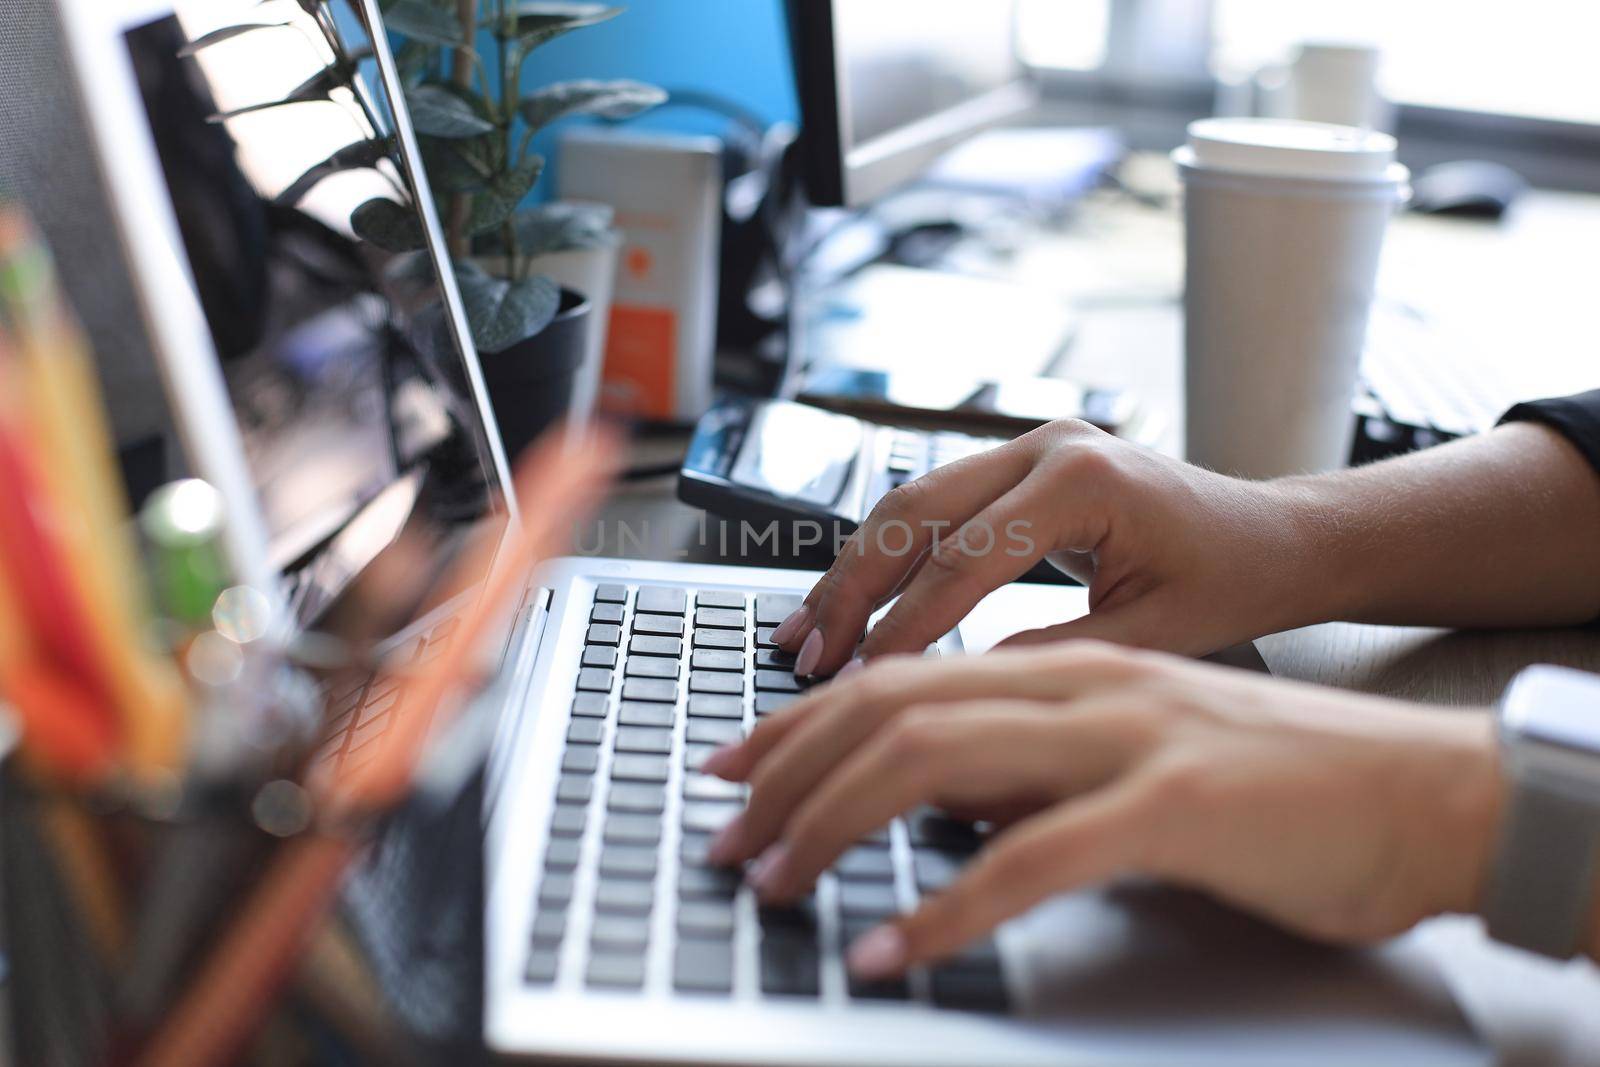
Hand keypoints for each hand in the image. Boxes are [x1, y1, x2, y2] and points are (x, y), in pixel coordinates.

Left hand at [702, 643, 1501, 979]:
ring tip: (778, 881)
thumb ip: (1037, 767)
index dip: (803, 721)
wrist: (1428, 791)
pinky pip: (1031, 855)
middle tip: (728, 831)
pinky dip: (946, 904)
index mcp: (1072, 667)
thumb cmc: (1283, 783)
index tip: (739, 768)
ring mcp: (1128, 735)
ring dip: (834, 824)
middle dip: (789, 770)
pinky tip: (895, 946)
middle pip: (893, 705)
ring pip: (936, 758)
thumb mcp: (1134, 759)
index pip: (902, 675)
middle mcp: (1085, 684)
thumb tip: (935, 801)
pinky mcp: (1174, 804)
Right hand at [769, 419, 1328, 676]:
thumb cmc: (1232, 581)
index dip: (904, 627)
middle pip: (913, 513)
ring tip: (807, 630)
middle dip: (852, 589)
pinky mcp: (1020, 463)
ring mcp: (1029, 444)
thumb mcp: (1151, 636)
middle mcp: (1047, 444)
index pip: (964, 560)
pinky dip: (888, 555)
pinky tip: (852, 598)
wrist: (1274, 537)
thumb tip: (955, 691)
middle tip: (806, 652)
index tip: (858, 680)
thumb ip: (1051, 656)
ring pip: (910, 502)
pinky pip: (935, 505)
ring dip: (854, 568)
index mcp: (1084, 479)